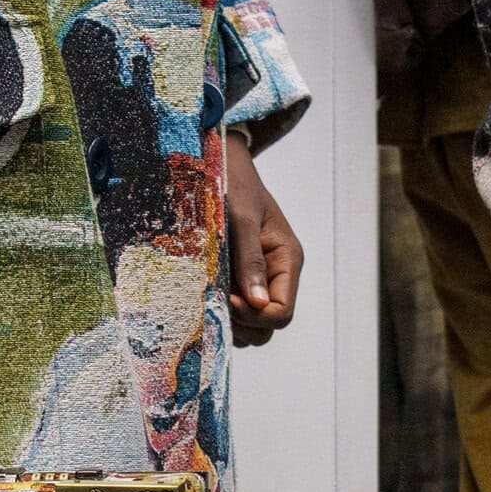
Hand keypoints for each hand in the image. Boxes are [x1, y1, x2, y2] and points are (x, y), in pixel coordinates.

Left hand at [225, 131, 302, 346]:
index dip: (255, 316)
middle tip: (215, 301)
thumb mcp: (242, 219)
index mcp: (286, 260)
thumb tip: (256, 303)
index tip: (228, 299)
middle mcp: (275, 275)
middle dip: (242, 323)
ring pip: (250, 325)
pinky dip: (220, 311)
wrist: (220, 165)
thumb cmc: (233, 184)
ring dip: (230, 321)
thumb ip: (249, 260)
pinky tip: (204, 293)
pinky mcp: (238, 279)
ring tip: (208, 297)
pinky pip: (234, 311)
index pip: (281, 313)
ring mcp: (257, 279)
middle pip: (267, 326)